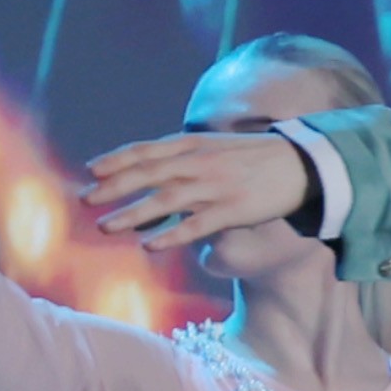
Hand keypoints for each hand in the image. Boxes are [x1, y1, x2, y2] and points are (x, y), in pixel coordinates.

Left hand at [82, 130, 309, 247]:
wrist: (305, 164)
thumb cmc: (258, 157)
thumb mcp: (219, 146)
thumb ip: (188, 157)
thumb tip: (158, 173)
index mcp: (195, 145)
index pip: (147, 150)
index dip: (117, 159)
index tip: (92, 170)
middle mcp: (200, 163)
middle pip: (149, 174)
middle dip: (114, 187)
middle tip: (86, 200)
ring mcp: (217, 186)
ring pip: (166, 200)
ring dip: (132, 213)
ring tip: (106, 226)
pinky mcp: (234, 210)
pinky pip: (196, 225)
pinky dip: (171, 235)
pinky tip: (150, 246)